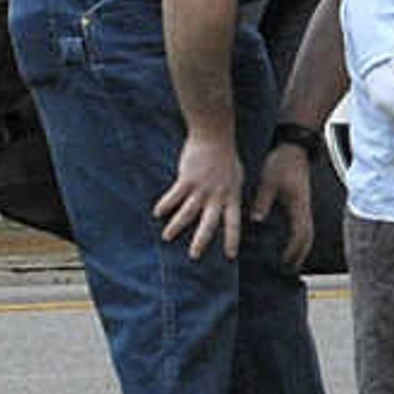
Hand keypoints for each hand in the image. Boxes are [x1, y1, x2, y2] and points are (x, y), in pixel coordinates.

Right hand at [156, 133, 244, 258]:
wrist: (215, 136)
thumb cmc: (226, 157)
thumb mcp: (236, 177)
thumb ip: (231, 193)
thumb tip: (230, 207)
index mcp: (232, 195)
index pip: (234, 222)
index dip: (232, 239)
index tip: (230, 256)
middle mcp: (218, 195)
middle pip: (210, 223)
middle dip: (201, 241)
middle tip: (194, 256)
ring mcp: (202, 188)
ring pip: (188, 213)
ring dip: (177, 226)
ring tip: (167, 238)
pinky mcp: (187, 179)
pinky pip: (174, 196)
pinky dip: (165, 205)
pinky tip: (157, 213)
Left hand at [255, 141, 316, 270]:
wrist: (293, 147)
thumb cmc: (282, 162)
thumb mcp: (269, 181)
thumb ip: (263, 200)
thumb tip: (257, 219)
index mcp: (298, 205)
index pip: (300, 234)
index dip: (293, 249)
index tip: (283, 261)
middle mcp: (303, 208)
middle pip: (307, 236)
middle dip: (300, 254)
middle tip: (290, 269)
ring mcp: (302, 205)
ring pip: (306, 231)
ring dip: (300, 246)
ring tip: (291, 260)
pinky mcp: (298, 201)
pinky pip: (300, 224)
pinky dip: (297, 236)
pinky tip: (287, 239)